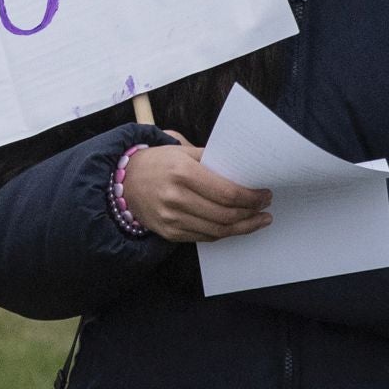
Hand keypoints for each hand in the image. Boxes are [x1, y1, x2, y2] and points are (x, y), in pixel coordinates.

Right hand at [123, 136, 272, 243]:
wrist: (123, 182)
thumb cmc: (157, 162)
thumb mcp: (182, 150)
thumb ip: (211, 160)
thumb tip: (243, 171)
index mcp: (183, 172)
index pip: (227, 192)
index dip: (251, 197)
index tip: (264, 195)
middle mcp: (176, 197)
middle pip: (225, 215)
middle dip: (251, 213)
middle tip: (264, 208)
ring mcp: (172, 218)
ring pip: (218, 231)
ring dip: (243, 227)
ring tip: (258, 221)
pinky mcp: (169, 233)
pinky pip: (204, 237)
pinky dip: (223, 233)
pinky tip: (235, 226)